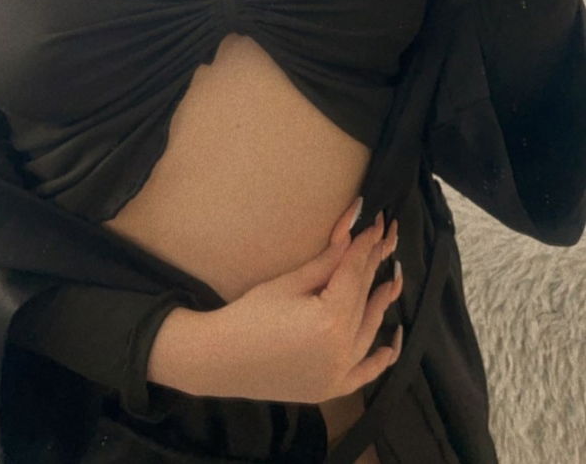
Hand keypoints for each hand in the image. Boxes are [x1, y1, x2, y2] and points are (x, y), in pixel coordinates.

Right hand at [182, 200, 401, 403]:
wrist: (221, 359)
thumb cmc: (249, 315)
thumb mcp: (288, 284)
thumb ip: (326, 262)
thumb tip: (351, 232)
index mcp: (330, 320)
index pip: (354, 274)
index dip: (365, 246)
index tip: (377, 224)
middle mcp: (342, 350)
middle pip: (363, 299)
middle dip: (373, 266)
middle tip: (385, 241)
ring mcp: (339, 374)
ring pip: (369, 331)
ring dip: (380, 304)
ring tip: (392, 279)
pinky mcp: (331, 389)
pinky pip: (365, 374)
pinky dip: (380, 359)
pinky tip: (391, 342)